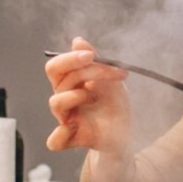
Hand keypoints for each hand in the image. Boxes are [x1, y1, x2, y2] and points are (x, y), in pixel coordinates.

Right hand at [45, 37, 130, 158]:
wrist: (127, 129)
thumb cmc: (114, 103)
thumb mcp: (111, 78)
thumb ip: (95, 61)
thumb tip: (78, 40)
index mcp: (70, 82)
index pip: (57, 66)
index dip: (71, 58)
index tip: (92, 55)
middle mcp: (64, 98)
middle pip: (58, 79)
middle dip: (83, 71)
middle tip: (106, 71)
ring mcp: (67, 118)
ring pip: (56, 103)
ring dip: (76, 95)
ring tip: (94, 97)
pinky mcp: (72, 138)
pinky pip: (55, 141)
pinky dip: (61, 134)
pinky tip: (73, 127)